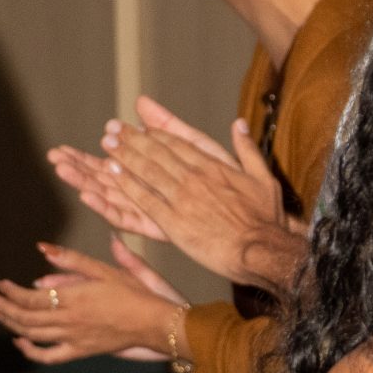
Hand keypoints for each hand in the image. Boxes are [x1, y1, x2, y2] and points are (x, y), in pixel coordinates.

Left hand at [0, 237, 185, 364]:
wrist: (152, 323)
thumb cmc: (132, 293)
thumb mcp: (103, 269)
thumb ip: (71, 259)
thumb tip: (43, 248)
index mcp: (72, 298)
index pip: (30, 298)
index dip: (10, 292)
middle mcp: (68, 320)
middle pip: (24, 317)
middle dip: (0, 308)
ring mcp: (72, 338)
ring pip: (31, 335)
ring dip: (9, 324)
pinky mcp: (80, 351)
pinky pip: (49, 356)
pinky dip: (30, 351)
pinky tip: (20, 341)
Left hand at [94, 96, 296, 287]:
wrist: (261, 249)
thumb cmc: (266, 218)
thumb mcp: (263, 177)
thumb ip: (247, 149)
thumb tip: (238, 124)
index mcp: (213, 167)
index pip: (178, 144)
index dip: (156, 134)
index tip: (140, 126)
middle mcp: (194, 178)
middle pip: (157, 153)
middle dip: (133, 139)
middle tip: (113, 129)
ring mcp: (182, 199)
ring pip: (147, 172)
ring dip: (124, 156)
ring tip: (106, 144)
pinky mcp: (174, 223)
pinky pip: (145, 200)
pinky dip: (127, 185)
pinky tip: (113, 175)